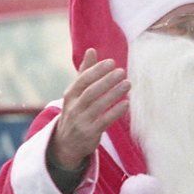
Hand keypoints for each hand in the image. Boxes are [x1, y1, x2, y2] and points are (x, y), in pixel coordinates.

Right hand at [50, 48, 129, 170]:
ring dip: (114, 94)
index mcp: (70, 95)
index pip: (83, 80)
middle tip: (122, 71)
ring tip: (127, 84)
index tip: (111, 62)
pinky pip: (104, 121)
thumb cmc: (76, 112)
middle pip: (90, 92)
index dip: (97, 70)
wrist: (66, 144)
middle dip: (106, 81)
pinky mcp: (90, 134)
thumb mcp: (76, 93)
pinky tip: (126, 104)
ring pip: (98, 106)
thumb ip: (85, 73)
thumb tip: (91, 50)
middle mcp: (74, 107)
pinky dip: (115, 112)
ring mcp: (81, 121)